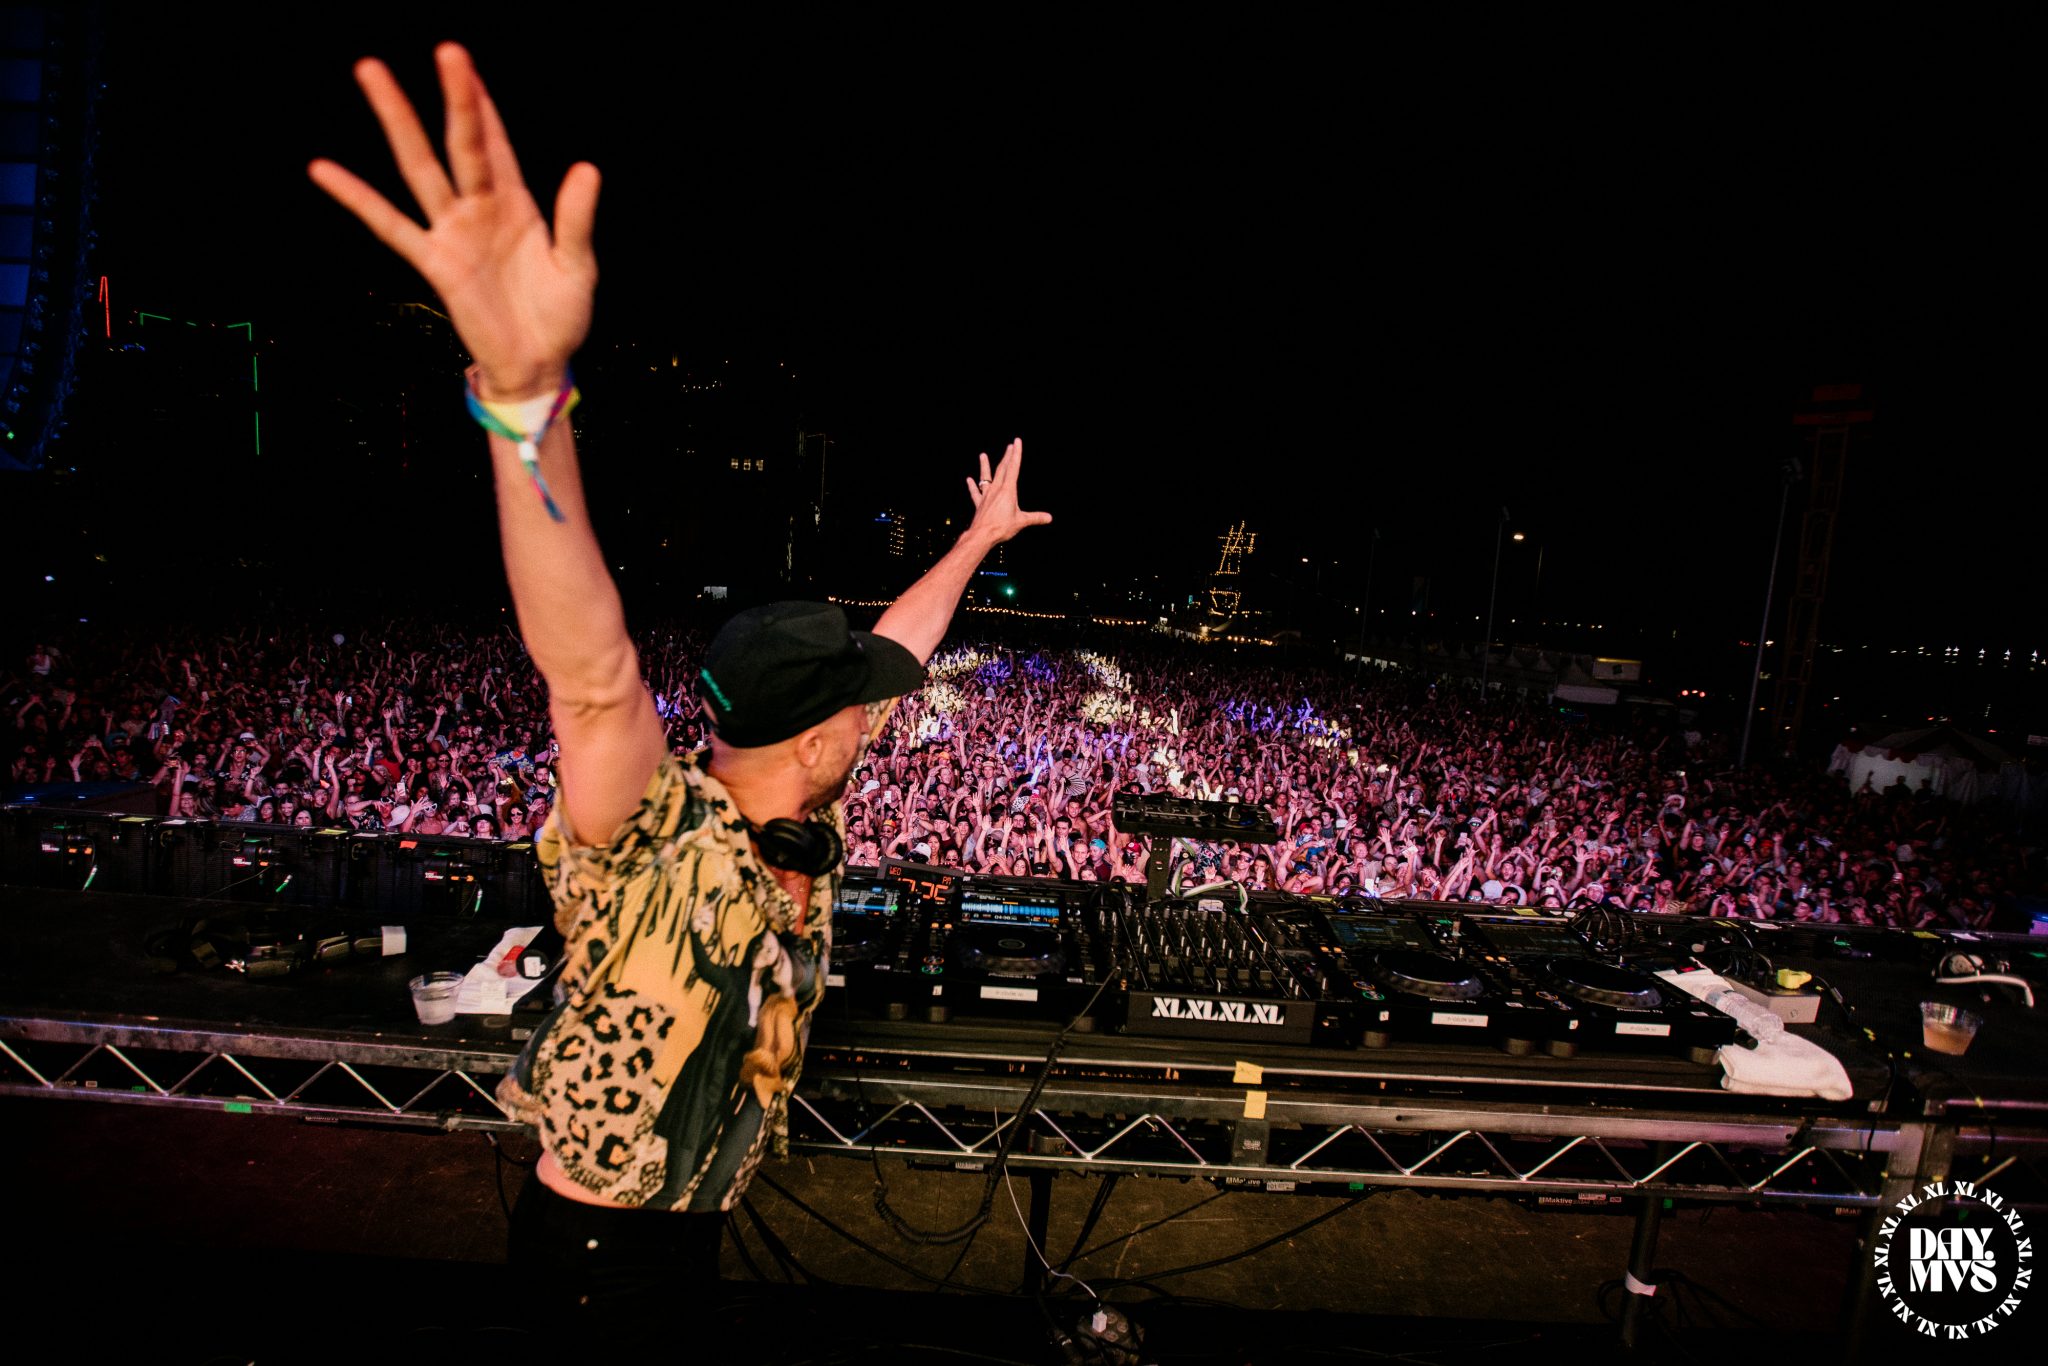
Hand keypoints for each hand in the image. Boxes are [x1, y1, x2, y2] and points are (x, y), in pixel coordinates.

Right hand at [308, 44, 597, 398]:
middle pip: (461, 141)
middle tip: (443, 47)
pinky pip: (391, 226)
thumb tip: (586, 168)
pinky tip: (325, 170)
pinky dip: (358, 198)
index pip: (497, 142)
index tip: (464, 61)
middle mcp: (480, 208)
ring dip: (399, 121)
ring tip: (372, 71)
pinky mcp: (435, 263)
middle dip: (454, 97)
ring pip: (421, 167)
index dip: (484, 104)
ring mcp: (453, 232)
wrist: (537, 365)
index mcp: (518, 203)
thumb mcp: (577, 266)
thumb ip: (576, 219)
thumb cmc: (561, 316)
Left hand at [963, 439, 1051, 544]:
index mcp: (1008, 490)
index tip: (1016, 441)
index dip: (1016, 454)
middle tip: (1010, 445)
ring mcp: (986, 496)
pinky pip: (975, 493)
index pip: (1013, 468)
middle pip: (1002, 469)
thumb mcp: (1021, 522)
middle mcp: (996, 489)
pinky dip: (972, 486)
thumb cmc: (1002, 527)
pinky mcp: (979, 504)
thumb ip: (1035, 518)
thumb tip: (1049, 518)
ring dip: (984, 466)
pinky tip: (969, 480)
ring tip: (982, 455)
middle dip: (1007, 456)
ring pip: (985, 477)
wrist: (982, 535)